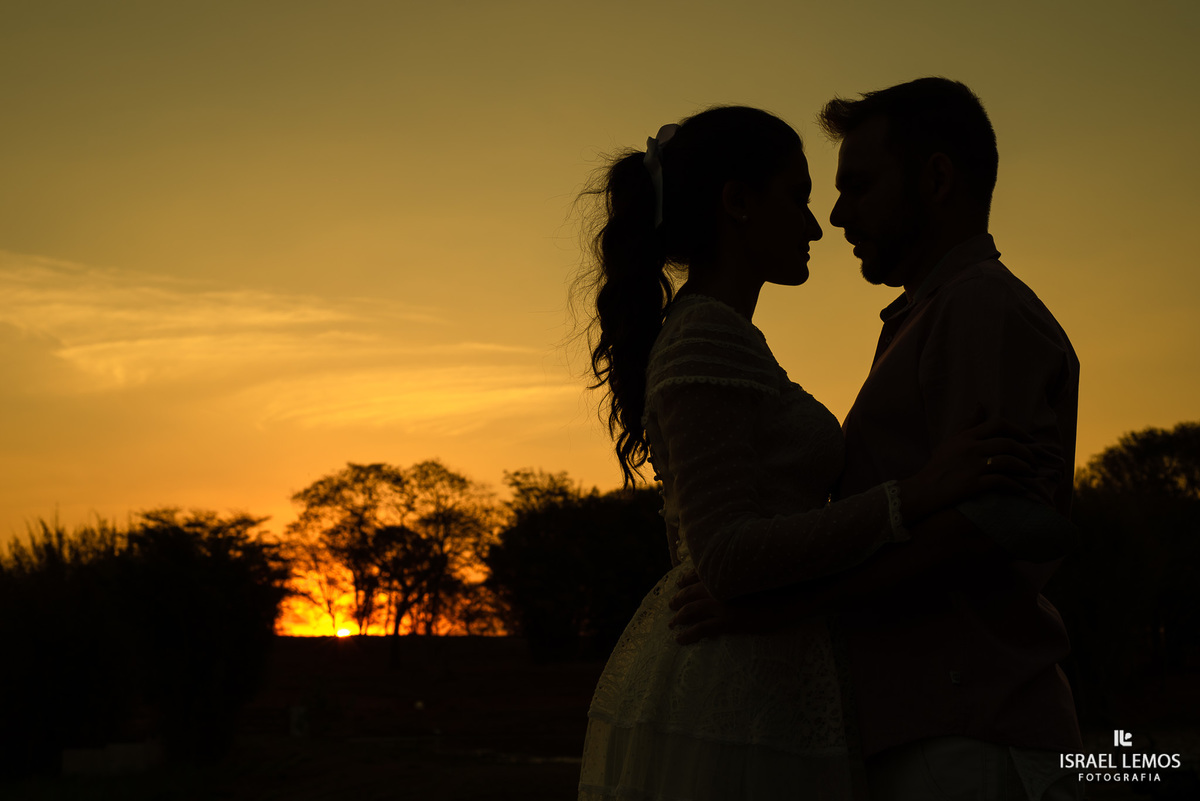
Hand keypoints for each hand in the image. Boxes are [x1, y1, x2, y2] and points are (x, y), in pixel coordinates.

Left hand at [667, 569, 794, 643]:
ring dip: (678, 617)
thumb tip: (731, 574)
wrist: (789, 597)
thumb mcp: (753, 572)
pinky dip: (688, 634)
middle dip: (677, 599)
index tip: (678, 585)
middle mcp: (718, 586)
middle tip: (671, 605)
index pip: (696, 574)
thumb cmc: (775, 583)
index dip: (684, 580)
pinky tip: (680, 639)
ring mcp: (721, 603)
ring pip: (691, 610)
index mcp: (723, 572)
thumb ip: (737, 571)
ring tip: (672, 623)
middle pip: (689, 593)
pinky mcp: (728, 621)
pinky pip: (701, 629)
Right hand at [900, 418, 1037, 522]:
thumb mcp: (950, 441)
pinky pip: (1001, 481)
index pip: (998, 424)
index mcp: (966, 437)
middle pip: (1008, 443)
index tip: (1028, 440)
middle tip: (1033, 460)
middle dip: (1026, 452)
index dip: (1018, 430)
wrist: (924, 490)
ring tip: (1030, 473)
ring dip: (1023, 468)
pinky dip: (1015, 485)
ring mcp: (973, 466)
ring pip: (1008, 461)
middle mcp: (971, 448)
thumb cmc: (938, 466)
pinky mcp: (974, 484)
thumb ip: (967, 424)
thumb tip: (980, 405)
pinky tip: (1020, 488)